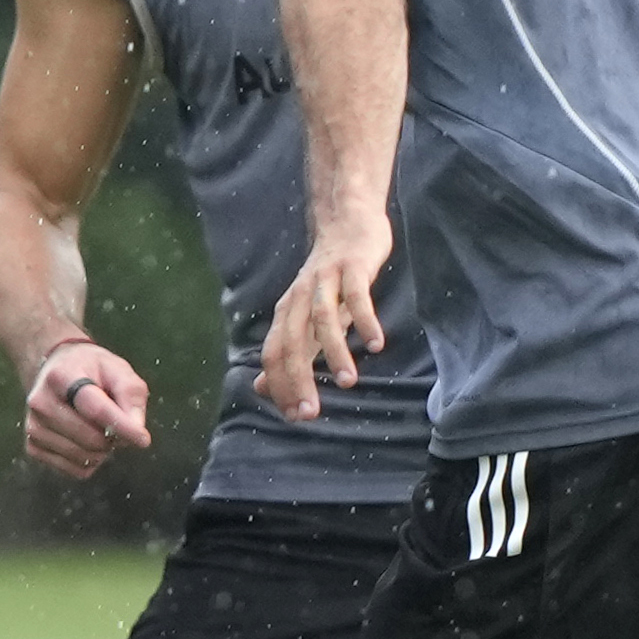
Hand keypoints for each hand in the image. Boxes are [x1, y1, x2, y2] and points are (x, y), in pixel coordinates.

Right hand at [24, 339, 151, 478]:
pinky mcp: (33, 448)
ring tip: (99, 429)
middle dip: (113, 437)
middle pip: (90, 438)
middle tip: (117, 424)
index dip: (121, 426)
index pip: (94, 408)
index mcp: (61, 376)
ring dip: (102, 451)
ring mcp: (33, 428)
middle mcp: (40, 403)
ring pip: (84, 457)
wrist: (55, 371)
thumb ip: (132, 396)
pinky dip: (89, 462)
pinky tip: (86, 441)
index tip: (143, 439)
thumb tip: (136, 431)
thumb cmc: (91, 370)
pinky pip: (74, 471)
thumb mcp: (118, 370)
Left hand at [257, 216, 390, 421]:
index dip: (281, 385)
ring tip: (348, 382)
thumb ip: (289, 352)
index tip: (296, 416)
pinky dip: (366, 320)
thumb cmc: (329, 277)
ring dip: (335, 352)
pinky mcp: (353, 267)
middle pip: (292, 342)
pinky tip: (377, 343)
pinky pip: (358, 296)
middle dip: (299, 379)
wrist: (347, 222)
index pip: (275, 354)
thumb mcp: (305, 317)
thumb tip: (262, 388)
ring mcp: (326, 280)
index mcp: (287, 312)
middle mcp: (300, 296)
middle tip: (312, 413)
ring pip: (323, 320)